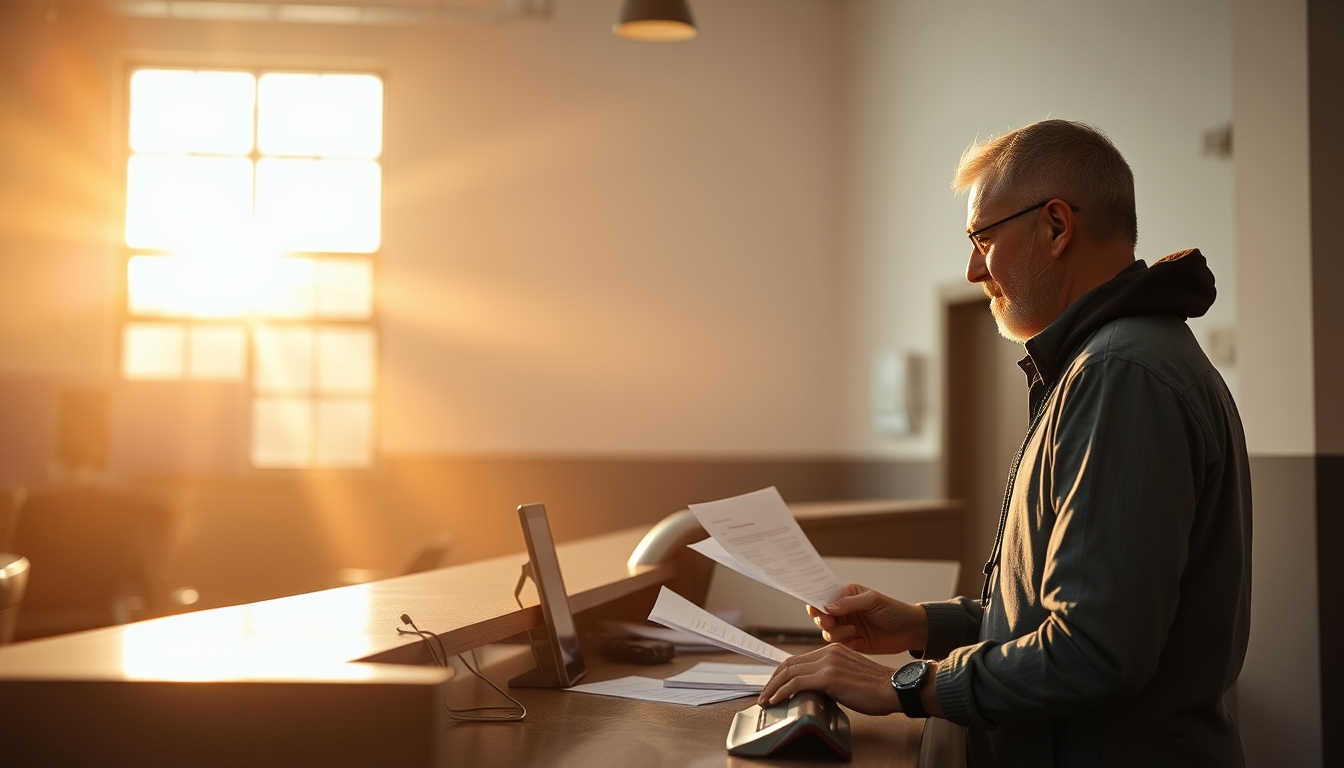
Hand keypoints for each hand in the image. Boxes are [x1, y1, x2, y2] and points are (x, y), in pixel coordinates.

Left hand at [757, 644, 899, 715]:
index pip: (798, 659)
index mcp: (832, 650)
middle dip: (773, 680)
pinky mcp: (828, 677)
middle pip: (790, 663)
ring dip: (774, 687)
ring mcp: (828, 663)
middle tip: (765, 694)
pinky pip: (797, 683)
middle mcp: (828, 652)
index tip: (774, 686)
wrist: (893, 688)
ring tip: (766, 700)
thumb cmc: (875, 688)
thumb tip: (813, 690)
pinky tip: (777, 700)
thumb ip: (830, 677)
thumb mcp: (848, 677)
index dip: (782, 673)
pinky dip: (782, 692)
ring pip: (790, 672)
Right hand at [808, 584, 928, 654]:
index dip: (816, 602)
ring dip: (837, 633)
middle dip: (823, 620)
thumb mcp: (873, 601)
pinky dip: (847, 644)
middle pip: (821, 617)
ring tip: (854, 631)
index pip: (824, 597)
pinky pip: (840, 646)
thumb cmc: (894, 610)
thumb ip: (850, 603)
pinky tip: (860, 641)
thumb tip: (827, 607)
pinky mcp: (852, 643)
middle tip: (832, 623)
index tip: (816, 609)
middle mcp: (844, 611)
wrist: (911, 632)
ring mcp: (847, 627)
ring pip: (828, 633)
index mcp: (846, 595)